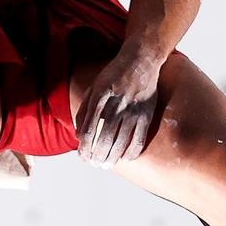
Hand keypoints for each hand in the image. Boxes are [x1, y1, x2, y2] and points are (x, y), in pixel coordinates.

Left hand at [74, 45, 162, 166]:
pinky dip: (132, 152)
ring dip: (112, 158)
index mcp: (100, 97)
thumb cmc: (114, 75)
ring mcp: (133, 110)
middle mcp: (116, 105)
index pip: (88, 130)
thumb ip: (84, 110)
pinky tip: (125, 158)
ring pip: (121, 142)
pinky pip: (139, 139)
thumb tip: (78, 135)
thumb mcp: (94, 87)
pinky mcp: (147, 114)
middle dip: (97, 156)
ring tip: (106, 165)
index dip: (84, 147)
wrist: (141, 60)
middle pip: (104, 139)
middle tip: (93, 164)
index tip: (82, 156)